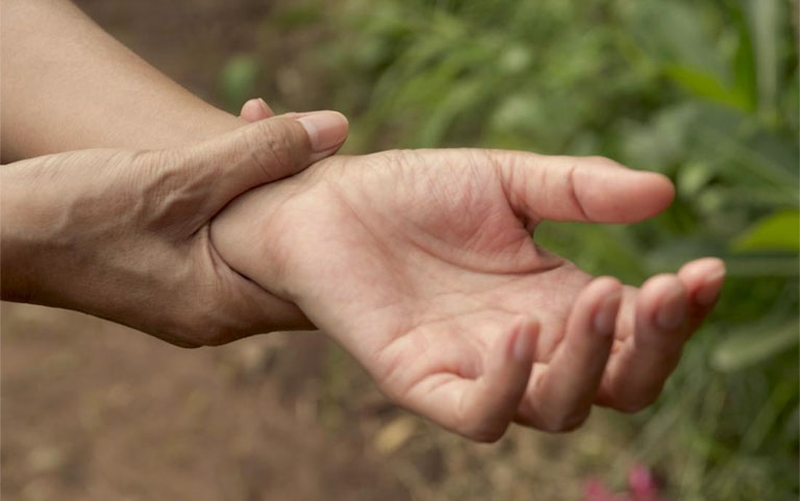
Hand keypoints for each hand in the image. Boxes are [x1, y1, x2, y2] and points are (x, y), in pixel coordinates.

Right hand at [0, 112, 348, 346]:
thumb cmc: (75, 213)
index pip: (318, 288)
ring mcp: (194, 298)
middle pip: (292, 261)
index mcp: (224, 306)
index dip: (348, 237)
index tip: (364, 187)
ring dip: (269, 185)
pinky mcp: (174, 276)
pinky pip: (227, 236)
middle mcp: (216, 314)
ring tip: (270, 124)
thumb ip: (261, 155)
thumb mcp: (178, 177)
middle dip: (308, 197)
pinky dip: (238, 193)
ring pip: (258, 241)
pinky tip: (238, 142)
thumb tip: (336, 128)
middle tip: (320, 144)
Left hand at [211, 149, 724, 439]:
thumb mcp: (508, 180)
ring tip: (600, 291)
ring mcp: (474, 369)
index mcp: (555, 303)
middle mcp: (526, 347)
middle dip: (652, 347)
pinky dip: (507, 385)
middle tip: (662, 290)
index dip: (678, 313)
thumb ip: (580, 187)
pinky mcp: (418, 379)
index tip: (704, 270)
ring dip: (592, 362)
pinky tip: (520, 328)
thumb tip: (665, 194)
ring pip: (557, 408)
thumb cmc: (415, 194)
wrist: (326, 201)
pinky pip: (476, 415)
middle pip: (616, 386)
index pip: (638, 333)